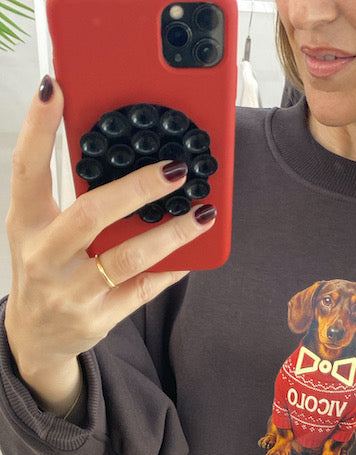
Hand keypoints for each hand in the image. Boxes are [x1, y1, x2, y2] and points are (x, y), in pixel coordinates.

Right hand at [5, 78, 215, 407]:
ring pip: (127, 257)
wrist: (36, 337)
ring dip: (171, 234)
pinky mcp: (97, 318)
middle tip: (176, 169)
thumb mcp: (38, 230)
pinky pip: (143, 290)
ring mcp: (71, 292)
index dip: (38, 128)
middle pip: (91, 214)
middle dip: (137, 189)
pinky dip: (170, 270)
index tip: (55, 89)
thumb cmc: (45, 269)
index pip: (27, 169)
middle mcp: (44, 257)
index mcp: (27, 223)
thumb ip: (65, 196)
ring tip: (203, 213)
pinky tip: (194, 254)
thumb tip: (116, 153)